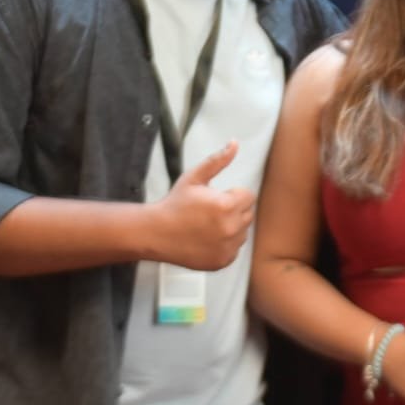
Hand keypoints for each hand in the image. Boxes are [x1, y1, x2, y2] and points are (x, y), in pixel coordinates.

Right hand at [147, 141, 254, 270]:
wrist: (155, 233)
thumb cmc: (175, 204)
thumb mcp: (194, 178)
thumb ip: (217, 161)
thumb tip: (235, 143)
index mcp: (226, 205)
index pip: (248, 196)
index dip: (232, 195)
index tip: (216, 198)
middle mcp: (231, 228)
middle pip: (248, 214)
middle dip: (234, 210)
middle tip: (211, 211)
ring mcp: (228, 247)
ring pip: (243, 232)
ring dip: (232, 227)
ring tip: (208, 225)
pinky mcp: (223, 261)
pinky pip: (235, 249)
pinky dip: (226, 244)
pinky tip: (207, 239)